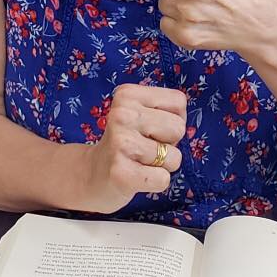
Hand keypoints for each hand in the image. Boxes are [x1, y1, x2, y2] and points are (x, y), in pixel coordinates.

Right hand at [82, 84, 185, 213]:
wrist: (94, 174)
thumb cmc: (128, 143)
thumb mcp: (142, 114)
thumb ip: (166, 111)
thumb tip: (183, 124)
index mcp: (127, 94)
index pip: (178, 102)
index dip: (172, 119)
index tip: (151, 128)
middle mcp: (121, 114)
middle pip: (178, 128)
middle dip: (169, 143)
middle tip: (145, 147)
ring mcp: (120, 143)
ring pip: (174, 157)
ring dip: (162, 165)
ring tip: (140, 161)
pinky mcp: (120, 173)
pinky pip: (163, 179)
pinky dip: (156, 183)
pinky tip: (136, 176)